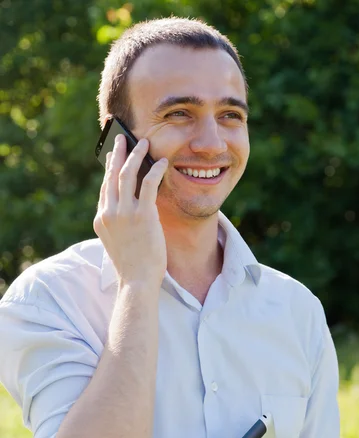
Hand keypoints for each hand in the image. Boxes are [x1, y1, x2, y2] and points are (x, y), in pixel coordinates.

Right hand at [93, 133, 168, 285]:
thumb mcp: (119, 242)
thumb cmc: (132, 265)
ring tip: (144, 143)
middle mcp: (110, 213)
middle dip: (117, 153)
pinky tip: (162, 162)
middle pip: (112, 175)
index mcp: (102, 219)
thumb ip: (120, 224)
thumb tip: (131, 207)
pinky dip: (155, 169)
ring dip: (136, 155)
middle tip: (122, 138)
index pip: (105, 188)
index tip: (114, 157)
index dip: (110, 170)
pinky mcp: (143, 215)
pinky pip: (149, 184)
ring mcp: (125, 213)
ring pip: (128, 174)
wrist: (137, 282)